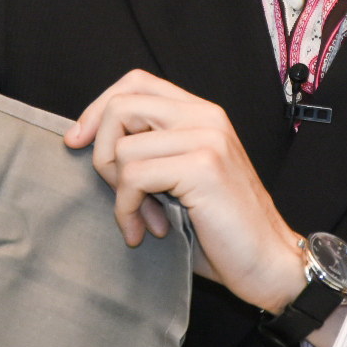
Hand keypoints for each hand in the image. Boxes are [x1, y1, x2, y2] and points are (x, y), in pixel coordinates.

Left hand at [64, 70, 307, 313]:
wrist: (269, 264)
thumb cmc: (222, 229)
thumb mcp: (180, 178)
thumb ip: (151, 150)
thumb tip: (87, 139)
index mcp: (201, 113)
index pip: (135, 82)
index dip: (97, 108)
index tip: (77, 142)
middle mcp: (206, 116)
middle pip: (120, 105)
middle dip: (102, 153)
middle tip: (119, 193)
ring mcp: (207, 138)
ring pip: (122, 147)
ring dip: (119, 192)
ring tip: (142, 219)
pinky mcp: (203, 167)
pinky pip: (134, 176)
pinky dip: (127, 209)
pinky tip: (145, 231)